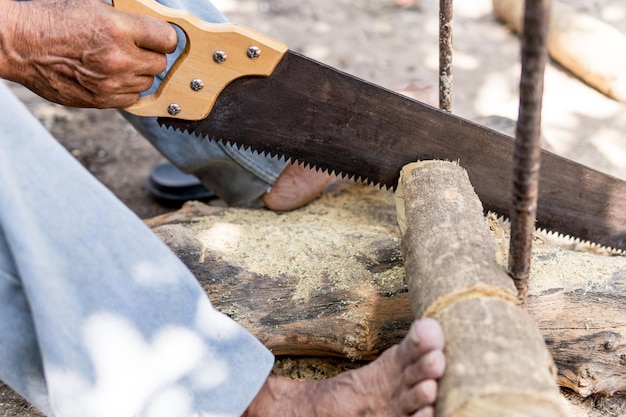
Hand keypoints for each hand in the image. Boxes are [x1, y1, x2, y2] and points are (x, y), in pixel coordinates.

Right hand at [0, 0, 176, 107]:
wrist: (18, 45)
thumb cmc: (51, 21)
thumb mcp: (94, 7)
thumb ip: (127, 20)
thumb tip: (152, 29)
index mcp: (118, 28)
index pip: (168, 38)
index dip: (164, 37)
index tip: (160, 37)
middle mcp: (119, 58)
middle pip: (160, 63)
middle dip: (150, 54)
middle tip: (135, 48)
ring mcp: (111, 82)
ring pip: (147, 82)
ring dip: (139, 73)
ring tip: (118, 61)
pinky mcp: (102, 100)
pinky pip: (131, 98)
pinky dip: (126, 89)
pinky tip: (111, 76)